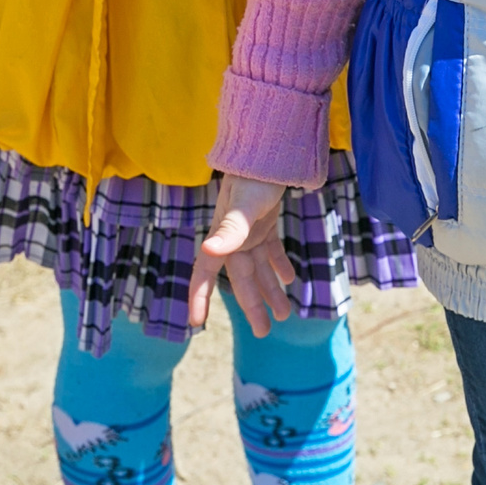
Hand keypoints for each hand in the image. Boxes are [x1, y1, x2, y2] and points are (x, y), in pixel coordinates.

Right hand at [187, 174, 296, 335]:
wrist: (268, 151)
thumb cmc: (254, 178)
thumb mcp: (244, 207)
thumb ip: (229, 230)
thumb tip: (208, 251)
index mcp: (223, 238)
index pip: (205, 273)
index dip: (199, 297)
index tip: (196, 323)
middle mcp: (234, 239)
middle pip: (242, 279)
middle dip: (253, 305)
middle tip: (265, 332)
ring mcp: (250, 232)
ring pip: (260, 270)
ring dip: (271, 290)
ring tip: (285, 314)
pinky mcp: (266, 224)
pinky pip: (272, 251)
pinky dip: (280, 265)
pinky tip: (289, 278)